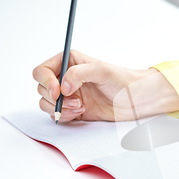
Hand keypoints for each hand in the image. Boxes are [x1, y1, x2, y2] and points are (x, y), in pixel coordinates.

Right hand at [33, 50, 178, 122]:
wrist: (137, 100)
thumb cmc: (124, 81)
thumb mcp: (102, 70)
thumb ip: (78, 73)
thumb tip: (63, 85)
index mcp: (69, 62)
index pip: (42, 70)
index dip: (45, 81)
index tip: (56, 92)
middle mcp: (66, 78)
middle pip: (42, 88)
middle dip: (55, 98)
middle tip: (74, 101)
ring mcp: (70, 95)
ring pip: (47, 103)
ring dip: (59, 108)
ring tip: (79, 107)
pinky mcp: (74, 109)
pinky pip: (57, 115)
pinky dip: (64, 116)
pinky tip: (79, 112)